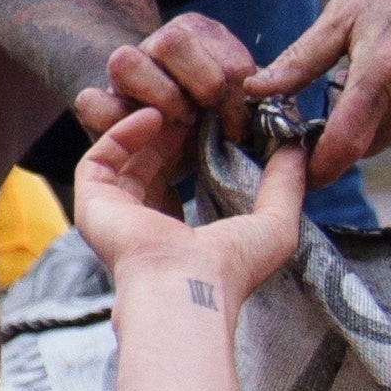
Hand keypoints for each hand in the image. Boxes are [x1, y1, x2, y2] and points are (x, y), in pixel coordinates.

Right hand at [69, 80, 320, 304]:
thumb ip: (286, 184)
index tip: (217, 119)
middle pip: (149, 163)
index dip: (194, 146)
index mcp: (176, 233)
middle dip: (172, 132)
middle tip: (198, 102)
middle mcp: (140, 223)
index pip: (176, 180)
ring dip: (148, 129)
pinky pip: (99, 157)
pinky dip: (122, 132)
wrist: (186, 287)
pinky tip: (153, 115)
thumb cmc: (228, 269)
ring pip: (123, 157)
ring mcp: (114, 214)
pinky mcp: (91, 203)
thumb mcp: (274, 223)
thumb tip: (298, 146)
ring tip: (177, 103)